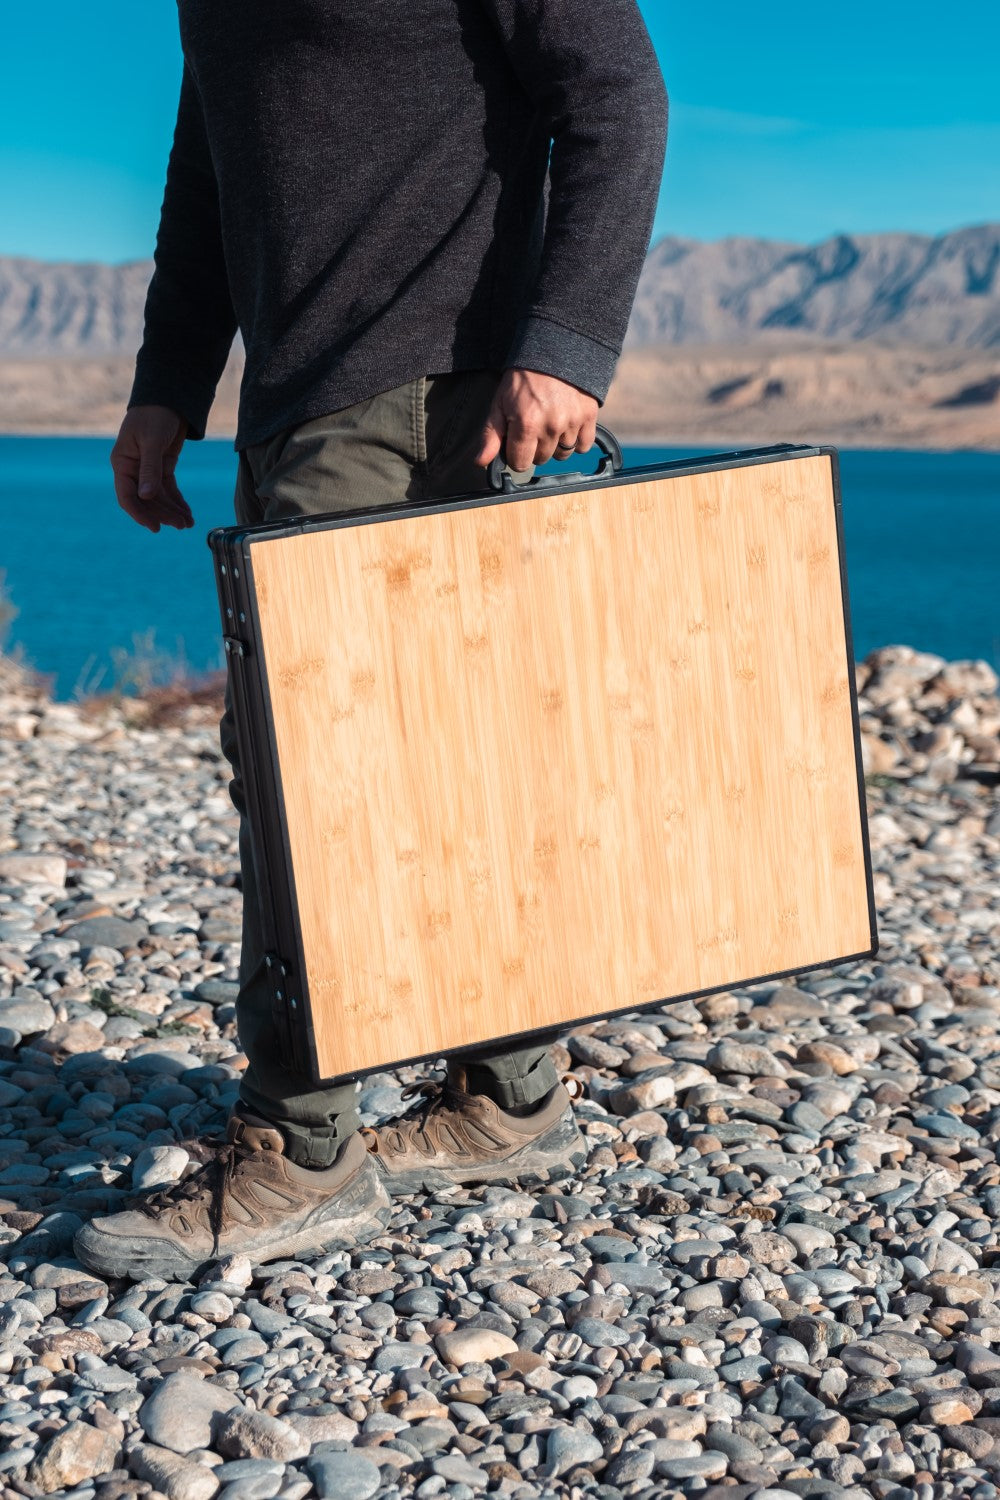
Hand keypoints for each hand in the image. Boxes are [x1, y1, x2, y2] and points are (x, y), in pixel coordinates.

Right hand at [111, 405, 192, 532]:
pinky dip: (177, 501)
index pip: (127, 495)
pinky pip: (168, 489)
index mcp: (122, 462)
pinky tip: (187, 512)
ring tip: (188, 523)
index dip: (140, 514)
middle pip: (146, 500)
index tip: (155, 527)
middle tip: (182, 525)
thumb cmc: (154, 415)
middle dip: (163, 513)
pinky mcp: (163, 466)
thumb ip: (149, 469)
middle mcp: (132, 468)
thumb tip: (146, 497)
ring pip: (159, 497)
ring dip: (172, 510)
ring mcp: (147, 469)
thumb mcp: (152, 441)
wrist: (169, 397)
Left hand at [475, 369, 598, 471]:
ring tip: (550, 424)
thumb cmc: (522, 378)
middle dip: (534, 448)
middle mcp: (551, 427)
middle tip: (533, 426)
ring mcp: (572, 422)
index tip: (516, 441)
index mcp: (526, 425)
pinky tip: (567, 426)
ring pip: (562, 454)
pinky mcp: (589, 416)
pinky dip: (576, 440)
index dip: (515, 454)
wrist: (553, 350)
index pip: (520, 463)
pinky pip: (584, 446)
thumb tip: (481, 462)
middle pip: (541, 459)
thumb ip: (490, 435)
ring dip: (555, 445)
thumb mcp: (500, 403)